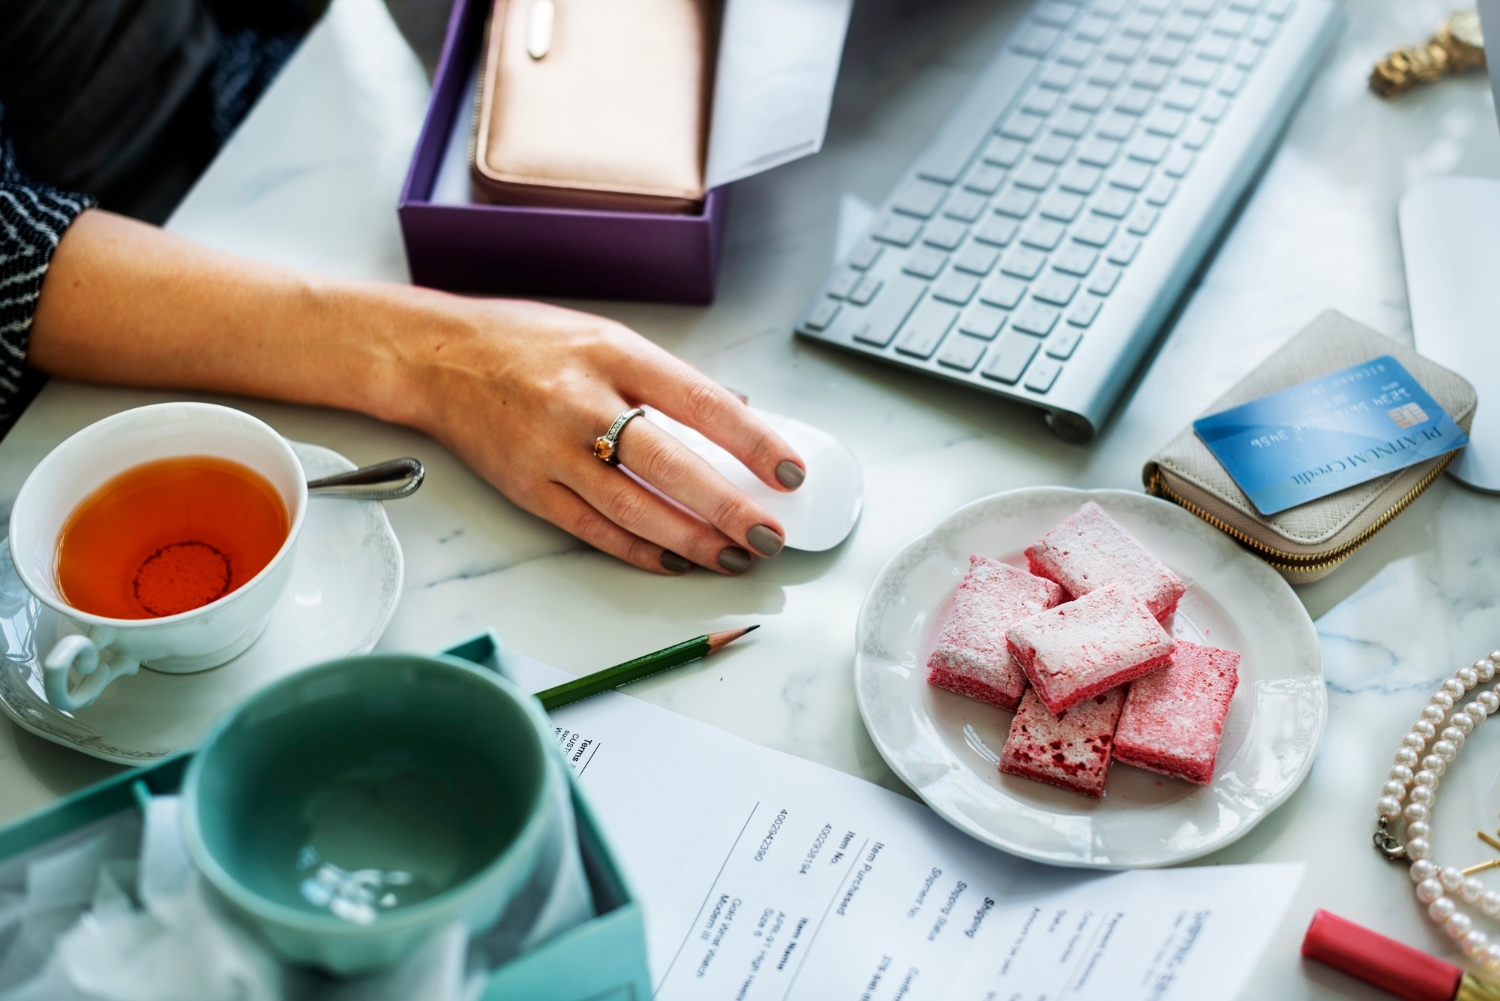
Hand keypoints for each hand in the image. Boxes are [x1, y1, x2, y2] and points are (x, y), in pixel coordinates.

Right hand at [401, 298, 805, 574]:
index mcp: (614, 355)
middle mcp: (583, 402)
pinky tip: (675, 561)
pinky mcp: (527, 489)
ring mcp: (551, 450)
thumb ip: (665, 380)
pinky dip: (639, 551)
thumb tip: (736, 417)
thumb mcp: (606, 339)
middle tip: (770, 534)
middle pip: (672, 465)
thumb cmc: (528, 344)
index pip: (701, 402)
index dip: (753, 442)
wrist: (437, 359)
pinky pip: (593, 530)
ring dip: (692, 541)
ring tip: (733, 557)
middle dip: (729, 508)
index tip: (789, 470)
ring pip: (634, 508)